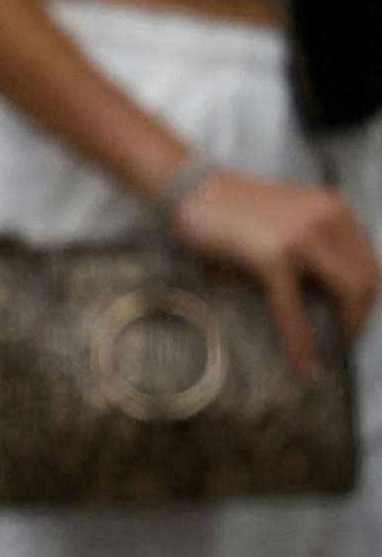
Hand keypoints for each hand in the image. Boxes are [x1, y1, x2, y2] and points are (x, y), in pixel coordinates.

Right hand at [169, 169, 381, 378]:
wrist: (192, 189)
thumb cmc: (234, 207)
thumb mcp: (291, 216)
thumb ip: (318, 241)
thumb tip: (332, 292)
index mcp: (335, 209)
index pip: (370, 262)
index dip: (368, 297)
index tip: (354, 317)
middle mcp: (327, 219)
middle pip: (368, 279)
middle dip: (362, 315)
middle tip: (347, 338)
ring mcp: (302, 238)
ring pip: (348, 292)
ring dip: (347, 326)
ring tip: (334, 348)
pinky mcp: (273, 257)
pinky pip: (295, 309)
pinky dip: (300, 342)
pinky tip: (302, 366)